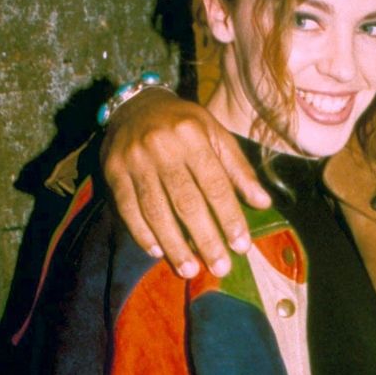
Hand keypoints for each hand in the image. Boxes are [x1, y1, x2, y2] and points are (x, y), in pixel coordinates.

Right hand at [100, 88, 270, 277]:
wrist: (135, 104)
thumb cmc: (184, 125)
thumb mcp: (216, 135)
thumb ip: (239, 170)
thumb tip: (263, 203)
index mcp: (193, 136)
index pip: (215, 184)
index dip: (229, 217)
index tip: (241, 246)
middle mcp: (162, 147)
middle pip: (186, 202)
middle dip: (205, 239)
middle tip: (220, 268)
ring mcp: (134, 160)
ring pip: (156, 210)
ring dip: (174, 245)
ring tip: (190, 271)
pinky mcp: (112, 171)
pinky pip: (127, 209)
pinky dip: (142, 233)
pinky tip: (158, 252)